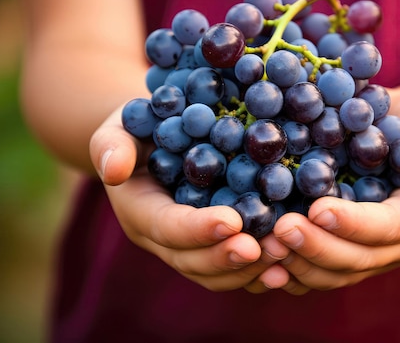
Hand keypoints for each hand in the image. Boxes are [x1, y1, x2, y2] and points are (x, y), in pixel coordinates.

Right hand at [89, 106, 290, 291]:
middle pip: (192, 261)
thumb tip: (114, 170)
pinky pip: (232, 270)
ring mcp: (188, 246)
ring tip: (284, 254)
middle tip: (267, 248)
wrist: (156, 140)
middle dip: (228, 257)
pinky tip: (288, 262)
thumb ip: (111, 145)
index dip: (198, 229)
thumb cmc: (139, 126)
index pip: (167, 228)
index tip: (233, 221)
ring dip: (249, 269)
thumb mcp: (119, 126)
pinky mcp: (212, 245)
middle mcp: (162, 238)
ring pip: (214, 274)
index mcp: (140, 211)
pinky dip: (258, 270)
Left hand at [269, 91, 399, 293]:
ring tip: (264, 245)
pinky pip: (314, 270)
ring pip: (331, 273)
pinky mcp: (340, 249)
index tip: (318, 209)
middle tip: (280, 230)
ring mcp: (364, 252)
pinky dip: (287, 269)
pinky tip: (260, 258)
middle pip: (355, 259)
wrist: (396, 131)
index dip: (354, 224)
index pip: (387, 229)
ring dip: (297, 263)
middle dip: (316, 248)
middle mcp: (392, 246)